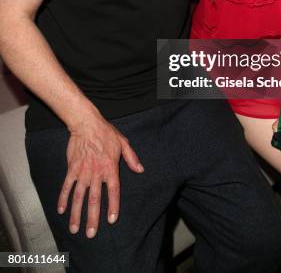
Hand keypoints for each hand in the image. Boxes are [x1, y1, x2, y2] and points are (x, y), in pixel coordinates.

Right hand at [57, 115, 142, 237]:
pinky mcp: (72, 168)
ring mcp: (83, 171)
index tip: (111, 220)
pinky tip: (61, 209)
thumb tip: (140, 170)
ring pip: (79, 196)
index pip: (113, 191)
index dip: (113, 206)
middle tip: (90, 234)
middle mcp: (96, 173)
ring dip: (76, 213)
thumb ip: (131, 158)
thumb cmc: (106, 132)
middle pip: (95, 199)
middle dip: (92, 218)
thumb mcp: (123, 143)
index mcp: (110, 168)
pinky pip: (67, 186)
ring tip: (74, 228)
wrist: (87, 123)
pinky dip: (64, 198)